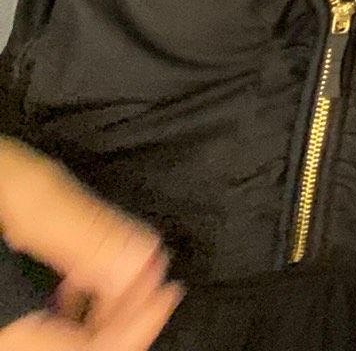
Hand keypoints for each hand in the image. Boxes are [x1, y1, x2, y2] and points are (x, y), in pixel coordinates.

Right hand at [0, 139, 178, 347]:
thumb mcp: (23, 191)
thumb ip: (83, 231)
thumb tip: (144, 261)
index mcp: (5, 325)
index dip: (137, 325)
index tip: (168, 288)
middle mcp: (0, 335)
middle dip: (120, 319)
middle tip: (150, 276)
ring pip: (51, 344)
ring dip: (93, 317)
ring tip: (118, 273)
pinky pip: (30, 332)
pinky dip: (61, 312)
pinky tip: (72, 278)